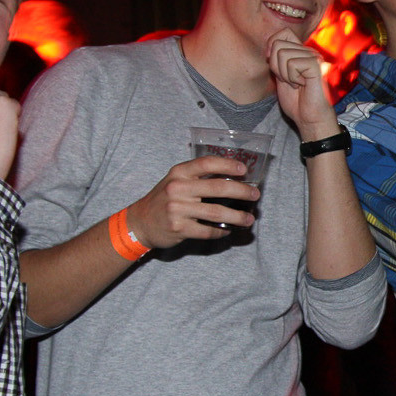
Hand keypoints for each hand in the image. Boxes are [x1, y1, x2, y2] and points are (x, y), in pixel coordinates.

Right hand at [126, 155, 258, 248]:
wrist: (140, 222)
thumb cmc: (164, 199)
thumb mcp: (176, 181)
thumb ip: (198, 177)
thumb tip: (232, 178)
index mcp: (179, 172)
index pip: (206, 163)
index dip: (228, 165)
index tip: (244, 169)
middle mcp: (177, 188)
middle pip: (217, 188)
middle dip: (241, 192)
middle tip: (255, 196)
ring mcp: (177, 209)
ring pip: (216, 213)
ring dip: (237, 217)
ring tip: (249, 219)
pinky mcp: (178, 228)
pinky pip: (207, 231)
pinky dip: (220, 232)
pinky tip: (228, 230)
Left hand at [266, 29, 338, 138]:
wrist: (309, 118)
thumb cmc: (297, 101)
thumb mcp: (280, 77)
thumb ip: (276, 60)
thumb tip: (270, 45)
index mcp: (301, 52)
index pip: (283, 32)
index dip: (272, 45)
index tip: (272, 63)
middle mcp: (308, 52)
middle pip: (278, 44)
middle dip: (275, 65)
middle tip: (288, 80)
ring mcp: (313, 57)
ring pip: (283, 54)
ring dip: (284, 74)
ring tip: (295, 84)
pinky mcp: (316, 65)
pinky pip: (292, 63)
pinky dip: (292, 77)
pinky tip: (302, 85)